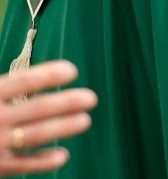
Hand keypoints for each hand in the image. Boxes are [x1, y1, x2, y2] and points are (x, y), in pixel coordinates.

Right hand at [0, 60, 96, 175]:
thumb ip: (2, 88)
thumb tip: (31, 77)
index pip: (21, 81)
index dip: (47, 75)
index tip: (72, 70)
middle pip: (35, 109)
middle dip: (65, 103)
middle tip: (91, 98)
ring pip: (34, 136)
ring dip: (62, 128)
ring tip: (85, 120)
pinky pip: (23, 165)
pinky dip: (43, 162)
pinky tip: (62, 155)